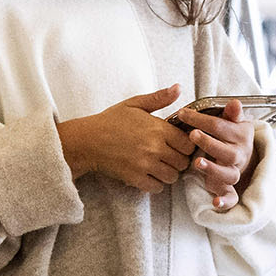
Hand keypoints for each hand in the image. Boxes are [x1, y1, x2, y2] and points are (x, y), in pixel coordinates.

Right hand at [55, 85, 198, 194]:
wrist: (87, 140)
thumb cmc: (110, 120)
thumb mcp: (134, 104)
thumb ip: (159, 98)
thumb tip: (179, 88)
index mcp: (158, 128)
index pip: (188, 143)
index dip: (185, 144)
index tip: (177, 143)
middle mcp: (155, 148)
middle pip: (183, 162)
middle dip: (179, 159)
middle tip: (169, 155)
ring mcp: (145, 165)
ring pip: (173, 176)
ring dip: (169, 172)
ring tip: (159, 165)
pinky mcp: (135, 178)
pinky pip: (157, 187)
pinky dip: (156, 183)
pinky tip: (149, 173)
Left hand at [169, 101, 256, 209]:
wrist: (245, 155)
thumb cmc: (231, 136)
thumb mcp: (232, 122)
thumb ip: (231, 114)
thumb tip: (235, 102)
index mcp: (241, 135)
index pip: (222, 127)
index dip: (202, 120)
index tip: (183, 114)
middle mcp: (240, 154)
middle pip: (227, 152)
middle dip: (209, 143)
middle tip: (192, 134)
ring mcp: (235, 171)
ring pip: (229, 174)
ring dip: (213, 169)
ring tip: (197, 163)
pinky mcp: (229, 186)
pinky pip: (232, 197)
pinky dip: (225, 201)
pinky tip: (215, 202)